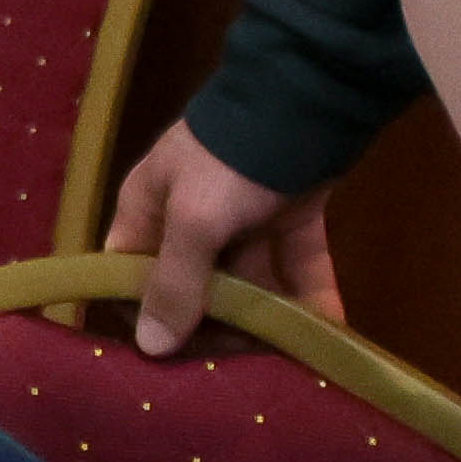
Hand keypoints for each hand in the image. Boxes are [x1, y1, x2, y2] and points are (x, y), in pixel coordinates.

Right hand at [105, 123, 341, 350]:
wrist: (308, 97)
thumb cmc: (231, 162)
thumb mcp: (194, 221)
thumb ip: (175, 284)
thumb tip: (150, 348)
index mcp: (148, 212)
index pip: (131, 278)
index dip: (147, 317)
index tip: (173, 357)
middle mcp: (189, 220)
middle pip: (194, 290)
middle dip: (217, 329)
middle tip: (241, 364)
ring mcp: (242, 219)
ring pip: (249, 283)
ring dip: (267, 321)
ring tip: (287, 360)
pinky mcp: (289, 217)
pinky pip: (295, 266)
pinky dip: (310, 297)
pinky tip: (329, 332)